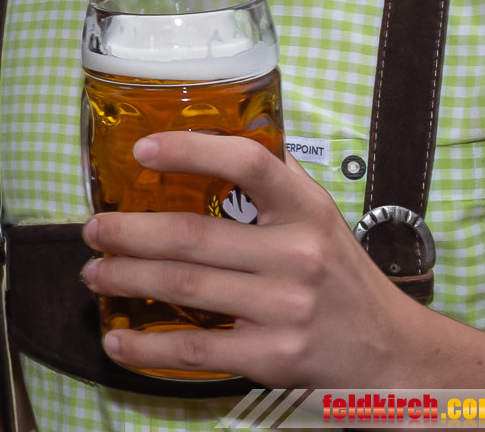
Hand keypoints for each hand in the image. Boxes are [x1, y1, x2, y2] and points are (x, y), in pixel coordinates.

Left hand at [80, 131, 426, 386]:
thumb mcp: (320, 215)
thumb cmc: (342, 274)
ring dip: (126, 279)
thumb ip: (274, 175)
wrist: (392, 352)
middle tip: (93, 229)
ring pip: (184, 287)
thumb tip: (220, 127)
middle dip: (127, 232)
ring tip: (94, 273)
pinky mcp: (273, 356)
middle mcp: (297, 255)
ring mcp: (285, 308)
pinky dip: (148, 347)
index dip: (189, 150)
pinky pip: (195, 350)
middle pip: (192, 235)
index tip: (139, 150)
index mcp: (305, 209)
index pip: (247, 163)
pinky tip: (117, 340)